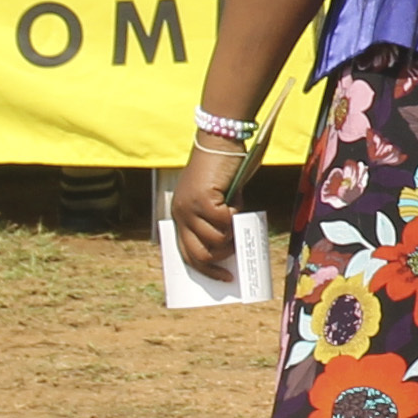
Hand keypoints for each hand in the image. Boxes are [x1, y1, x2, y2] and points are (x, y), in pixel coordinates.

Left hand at [168, 141, 243, 273]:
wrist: (219, 140)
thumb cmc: (222, 169)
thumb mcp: (219, 200)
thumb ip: (220, 220)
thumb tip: (233, 246)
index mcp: (181, 216)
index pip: (187, 254)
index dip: (206, 269)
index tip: (224, 277)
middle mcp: (180, 214)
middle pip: (199, 254)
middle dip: (221, 259)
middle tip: (236, 252)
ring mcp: (189, 208)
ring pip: (215, 240)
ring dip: (231, 233)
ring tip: (237, 215)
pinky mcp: (202, 200)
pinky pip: (224, 221)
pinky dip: (235, 215)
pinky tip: (237, 202)